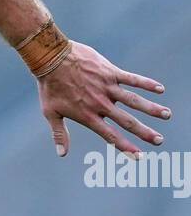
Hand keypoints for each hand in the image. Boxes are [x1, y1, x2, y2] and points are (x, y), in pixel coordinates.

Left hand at [39, 42, 170, 157]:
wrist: (51, 59)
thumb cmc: (49, 87)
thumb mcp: (51, 113)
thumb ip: (59, 134)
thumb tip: (62, 154)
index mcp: (88, 116)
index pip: (110, 136)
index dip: (125, 147)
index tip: (139, 156)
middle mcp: (101, 104)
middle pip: (127, 121)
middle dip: (144, 132)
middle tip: (159, 141)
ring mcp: (107, 88)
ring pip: (134, 101)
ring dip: (152, 108)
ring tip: (167, 115)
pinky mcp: (110, 72)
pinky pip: (132, 79)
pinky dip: (146, 83)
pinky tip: (160, 89)